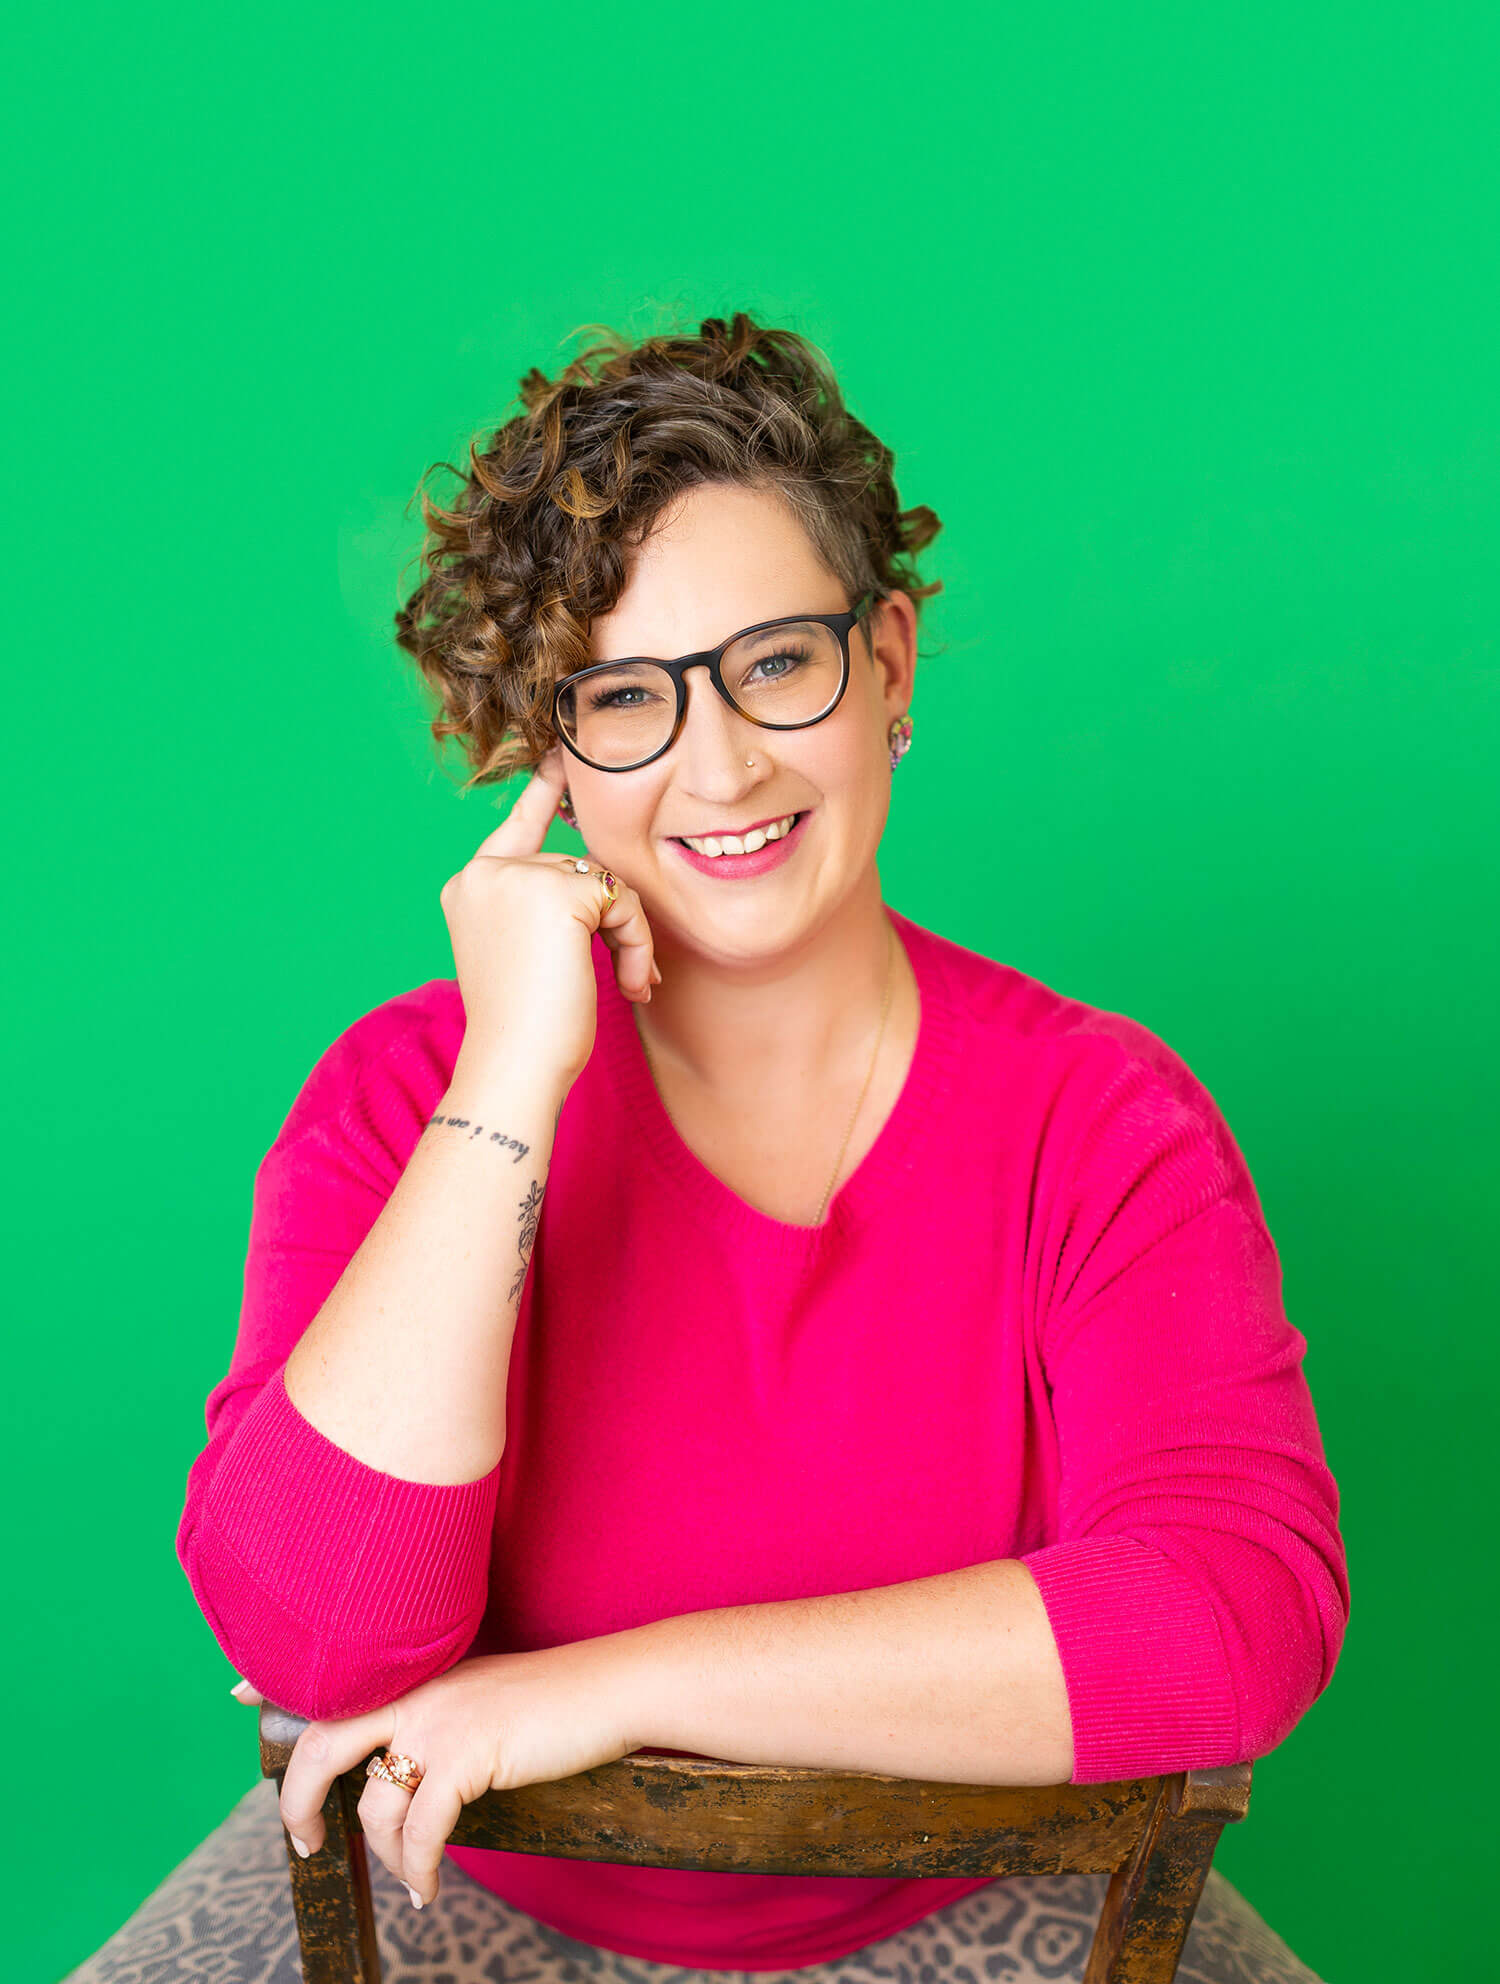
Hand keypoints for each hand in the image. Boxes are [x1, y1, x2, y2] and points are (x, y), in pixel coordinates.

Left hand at [231, 1637, 646, 1907]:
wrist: (612, 1687)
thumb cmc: (555, 1699)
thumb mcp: (481, 1694)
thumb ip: (434, 1713)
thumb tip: (399, 1758)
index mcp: (417, 1669)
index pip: (334, 1676)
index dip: (276, 1684)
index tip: (235, 1695)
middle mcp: (417, 1687)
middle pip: (323, 1743)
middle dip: (297, 1801)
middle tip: (301, 1841)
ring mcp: (439, 1718)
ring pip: (373, 1804)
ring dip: (384, 1856)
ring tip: (412, 1879)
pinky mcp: (467, 1753)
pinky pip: (420, 1832)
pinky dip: (418, 1870)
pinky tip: (427, 1889)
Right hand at [440, 745, 660, 1088]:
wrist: (514, 1065)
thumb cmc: (525, 1028)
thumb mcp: (524, 954)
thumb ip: (544, 908)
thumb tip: (597, 885)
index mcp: (470, 887)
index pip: (517, 828)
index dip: (543, 793)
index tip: (560, 760)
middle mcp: (485, 873)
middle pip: (578, 866)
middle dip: (612, 920)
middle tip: (629, 974)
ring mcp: (517, 878)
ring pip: (605, 883)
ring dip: (628, 936)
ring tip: (628, 983)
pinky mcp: (557, 892)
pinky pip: (622, 902)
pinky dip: (637, 943)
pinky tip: (628, 982)